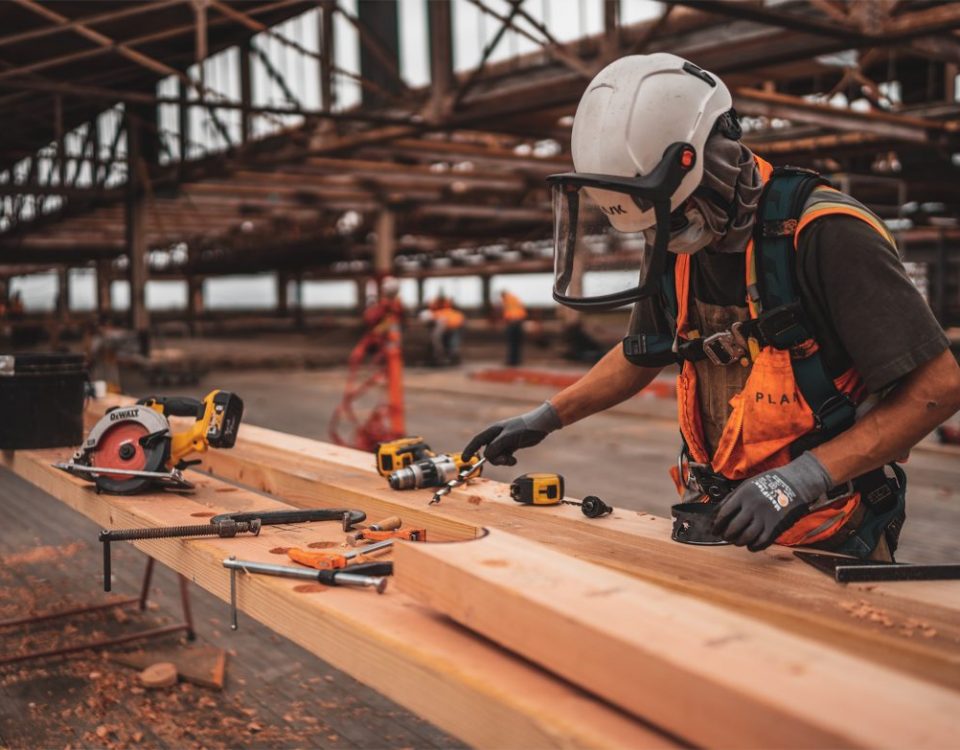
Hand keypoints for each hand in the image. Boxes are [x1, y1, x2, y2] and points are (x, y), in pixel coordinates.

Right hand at [462, 401, 561, 465]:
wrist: (540, 425)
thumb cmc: (524, 427)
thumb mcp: (509, 437)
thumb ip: (496, 446)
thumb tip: (486, 455)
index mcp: (493, 431)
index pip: (477, 441)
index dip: (470, 450)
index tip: (465, 460)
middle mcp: (497, 436)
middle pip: (487, 452)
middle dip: (494, 459)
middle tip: (504, 460)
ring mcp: (504, 441)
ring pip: (496, 456)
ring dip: (502, 461)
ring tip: (511, 460)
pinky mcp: (511, 446)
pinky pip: (504, 457)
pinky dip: (508, 460)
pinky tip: (514, 459)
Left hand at [712, 452, 832, 550]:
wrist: (794, 483)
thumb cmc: (768, 483)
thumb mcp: (747, 485)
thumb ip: (733, 498)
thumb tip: (718, 514)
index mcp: (743, 495)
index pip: (723, 514)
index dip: (717, 524)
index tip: (714, 529)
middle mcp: (753, 506)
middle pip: (733, 528)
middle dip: (726, 535)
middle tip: (725, 536)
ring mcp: (764, 517)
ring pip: (746, 537)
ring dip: (738, 541)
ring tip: (736, 540)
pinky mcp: (775, 526)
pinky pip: (761, 542)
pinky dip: (753, 546)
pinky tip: (750, 545)